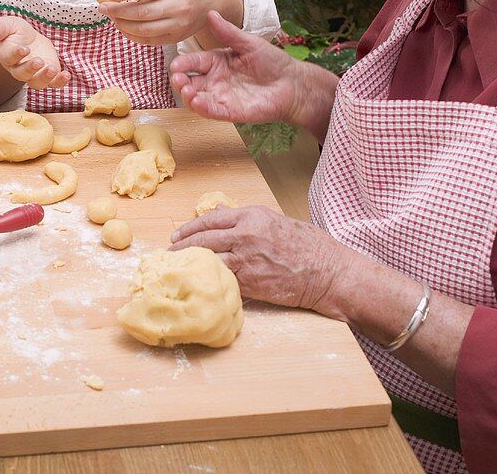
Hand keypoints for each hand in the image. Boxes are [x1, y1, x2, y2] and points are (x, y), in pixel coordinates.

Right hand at [0, 16, 70, 89]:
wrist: (29, 40)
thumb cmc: (16, 33)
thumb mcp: (9, 24)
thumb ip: (0, 28)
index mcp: (7, 55)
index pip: (9, 57)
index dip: (16, 54)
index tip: (23, 48)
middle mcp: (19, 68)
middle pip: (22, 74)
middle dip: (30, 68)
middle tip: (38, 61)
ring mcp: (34, 74)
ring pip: (37, 82)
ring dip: (45, 78)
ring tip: (52, 69)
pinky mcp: (48, 75)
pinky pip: (53, 83)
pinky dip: (60, 81)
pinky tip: (66, 75)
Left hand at [98, 0, 226, 44]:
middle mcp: (180, 5)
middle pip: (144, 12)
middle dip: (119, 11)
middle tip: (103, 8)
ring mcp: (180, 24)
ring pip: (146, 29)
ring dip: (124, 25)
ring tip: (112, 18)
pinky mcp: (178, 37)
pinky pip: (151, 40)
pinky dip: (134, 36)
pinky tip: (124, 28)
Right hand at [168, 10, 302, 123]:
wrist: (292, 83)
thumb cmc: (272, 62)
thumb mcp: (249, 43)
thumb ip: (228, 32)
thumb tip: (211, 13)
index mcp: (217, 61)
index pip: (194, 61)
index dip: (183, 63)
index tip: (175, 64)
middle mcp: (215, 80)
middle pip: (190, 82)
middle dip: (180, 81)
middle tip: (177, 79)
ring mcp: (221, 97)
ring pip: (197, 98)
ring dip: (188, 96)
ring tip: (186, 90)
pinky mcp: (230, 111)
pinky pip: (212, 111)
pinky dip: (202, 108)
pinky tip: (196, 102)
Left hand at [169, 206, 346, 310]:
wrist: (327, 271)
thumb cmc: (306, 245)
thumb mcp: (274, 221)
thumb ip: (245, 218)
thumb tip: (220, 212)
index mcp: (252, 216)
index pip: (210, 220)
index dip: (189, 228)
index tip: (176, 236)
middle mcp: (247, 234)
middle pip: (204, 239)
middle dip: (182, 247)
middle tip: (170, 254)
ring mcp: (248, 259)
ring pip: (210, 260)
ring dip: (191, 266)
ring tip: (178, 270)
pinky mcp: (251, 282)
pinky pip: (223, 281)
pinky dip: (209, 282)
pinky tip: (198, 285)